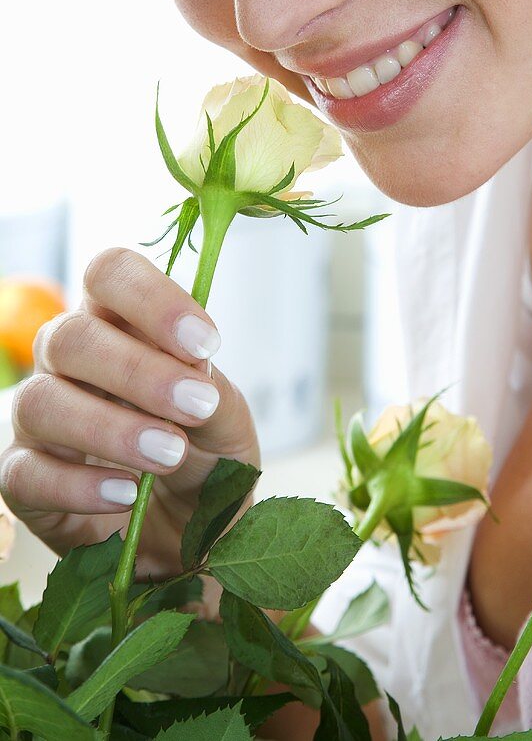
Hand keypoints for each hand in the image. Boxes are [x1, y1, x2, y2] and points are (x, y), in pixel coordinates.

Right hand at [0, 247, 259, 578]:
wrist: (192, 538)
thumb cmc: (205, 459)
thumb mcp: (226, 423)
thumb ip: (211, 391)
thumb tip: (192, 368)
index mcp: (119, 325)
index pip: (110, 274)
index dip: (151, 297)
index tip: (206, 342)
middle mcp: (68, 362)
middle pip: (71, 336)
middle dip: (139, 371)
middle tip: (197, 406)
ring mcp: (39, 420)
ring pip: (40, 401)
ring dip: (110, 427)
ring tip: (169, 455)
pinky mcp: (23, 480)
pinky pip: (26, 473)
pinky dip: (79, 485)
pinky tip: (126, 495)